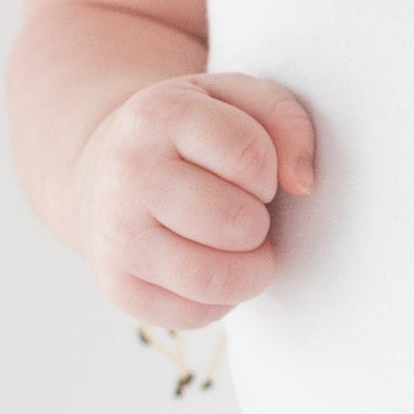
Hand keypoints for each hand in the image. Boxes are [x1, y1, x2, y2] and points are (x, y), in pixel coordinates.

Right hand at [71, 72, 316, 326]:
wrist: (109, 169)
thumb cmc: (193, 134)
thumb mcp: (238, 100)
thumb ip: (286, 120)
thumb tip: (303, 184)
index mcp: (159, 114)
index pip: (251, 156)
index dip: (269, 172)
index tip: (253, 171)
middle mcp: (127, 174)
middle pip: (236, 223)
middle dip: (258, 222)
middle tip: (244, 211)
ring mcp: (116, 234)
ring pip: (215, 278)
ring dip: (249, 269)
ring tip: (238, 245)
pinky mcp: (118, 286)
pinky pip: (196, 313)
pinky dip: (220, 298)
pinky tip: (207, 264)